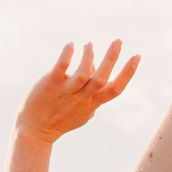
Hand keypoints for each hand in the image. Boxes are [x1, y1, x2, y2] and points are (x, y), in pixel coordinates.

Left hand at [16, 40, 140, 144]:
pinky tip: (71, 44)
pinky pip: (61, 67)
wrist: (34, 131)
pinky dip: (68, 54)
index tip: (137, 56)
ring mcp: (66, 92)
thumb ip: (92, 91)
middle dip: (112, 58)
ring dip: (88, 56)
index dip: (128, 73)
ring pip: (82, 73)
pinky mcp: (50, 85)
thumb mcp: (83, 110)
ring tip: (89, 44)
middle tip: (118, 40)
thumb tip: (94, 65)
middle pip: (101, 78)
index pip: (116, 88)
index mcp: (93, 104)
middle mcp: (82, 98)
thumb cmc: (61, 118)